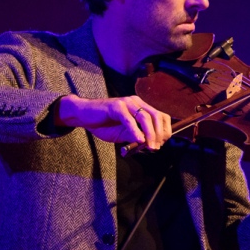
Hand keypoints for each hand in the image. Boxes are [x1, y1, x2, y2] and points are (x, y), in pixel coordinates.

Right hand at [55, 94, 171, 151]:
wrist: (84, 115)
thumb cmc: (104, 124)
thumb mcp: (123, 133)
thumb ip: (136, 136)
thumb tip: (149, 145)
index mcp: (141, 106)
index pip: (161, 116)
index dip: (165, 130)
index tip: (161, 144)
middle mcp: (136, 102)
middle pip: (156, 116)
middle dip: (159, 134)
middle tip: (156, 147)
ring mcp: (126, 102)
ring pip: (145, 117)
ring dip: (150, 134)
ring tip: (150, 146)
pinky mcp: (116, 106)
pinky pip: (129, 120)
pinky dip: (135, 131)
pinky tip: (138, 139)